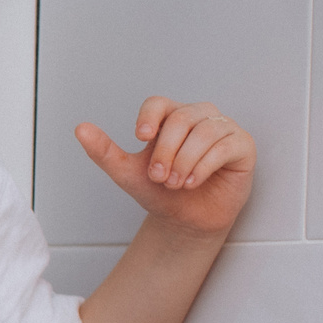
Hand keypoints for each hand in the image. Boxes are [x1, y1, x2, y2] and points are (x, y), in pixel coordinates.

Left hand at [76, 96, 253, 238]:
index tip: (140, 137)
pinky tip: (192, 182)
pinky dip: (205, 165)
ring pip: (204, 131)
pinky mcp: (242, 144)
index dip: (149, 117)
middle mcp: (198, 117)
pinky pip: (225, 145)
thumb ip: (104, 151)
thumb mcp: (126, 173)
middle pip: (180, 119)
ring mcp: (223, 128)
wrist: (186, 219)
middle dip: (165, 152)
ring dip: (184, 161)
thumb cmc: (160, 192)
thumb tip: (80, 128)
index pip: (158, 103)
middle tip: (159, 178)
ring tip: (175, 184)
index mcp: (170, 118)